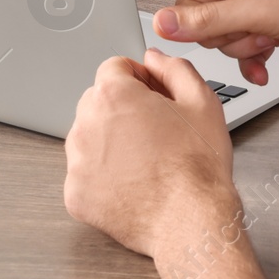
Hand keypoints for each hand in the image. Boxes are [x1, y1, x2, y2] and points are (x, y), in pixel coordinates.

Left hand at [64, 48, 238, 258]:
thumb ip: (174, 68)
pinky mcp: (75, 195)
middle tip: (155, 128)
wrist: (191, 220)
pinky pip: (85, 173)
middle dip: (122, 107)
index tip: (153, 94)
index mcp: (113, 96)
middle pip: (97, 101)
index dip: (139, 77)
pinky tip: (133, 182)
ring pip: (88, 136)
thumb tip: (155, 58)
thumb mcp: (202, 101)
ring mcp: (77, 163)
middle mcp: (86, 125)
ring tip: (145, 158)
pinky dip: (104, 175)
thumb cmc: (199, 166)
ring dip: (110, 140)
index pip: (114, 68)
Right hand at [127, 0, 278, 84]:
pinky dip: (249, 57)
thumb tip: (166, 23)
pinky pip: (238, 45)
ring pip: (216, 31)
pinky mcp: (267, 24)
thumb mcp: (259, 11)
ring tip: (266, 39)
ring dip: (236, 44)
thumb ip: (207, 21)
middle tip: (236, 30)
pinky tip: (265, 63)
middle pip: (193, 6)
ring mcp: (252, 1)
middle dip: (210, 28)